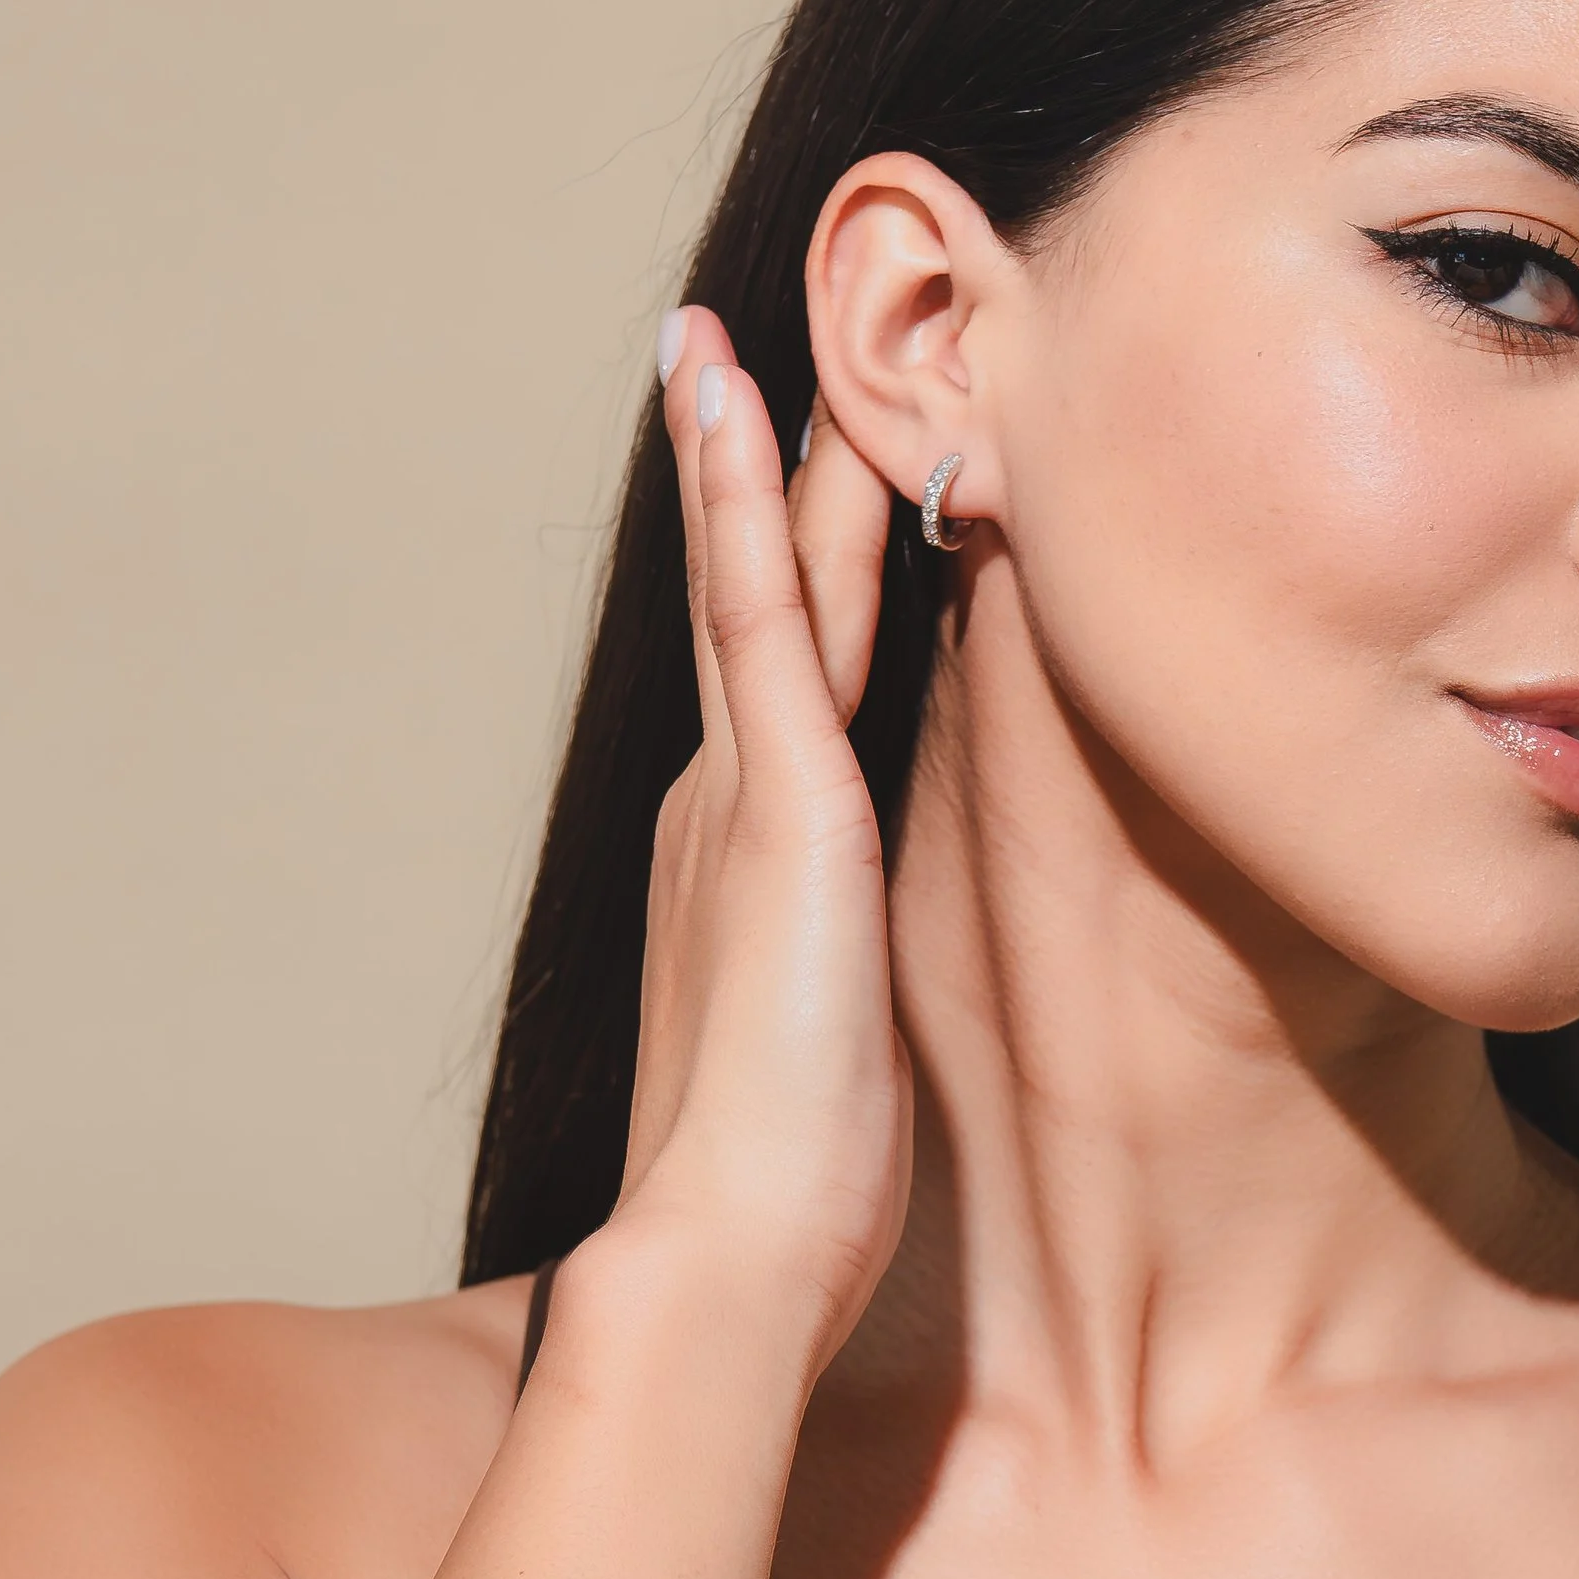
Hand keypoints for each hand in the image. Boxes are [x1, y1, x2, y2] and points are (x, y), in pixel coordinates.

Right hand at [609, 310, 912, 1347]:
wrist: (733, 1242)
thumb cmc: (789, 1188)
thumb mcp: (836, 1058)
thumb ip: (841, 997)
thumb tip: (859, 1010)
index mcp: (751, 862)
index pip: (782, 686)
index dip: (788, 578)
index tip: (791, 485)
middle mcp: (729, 805)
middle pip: (754, 607)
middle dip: (752, 483)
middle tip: (730, 357)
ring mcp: (745, 791)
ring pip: (754, 582)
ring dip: (743, 454)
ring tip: (719, 337)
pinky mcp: (781, 800)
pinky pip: (761, 613)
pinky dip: (748, 501)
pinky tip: (738, 400)